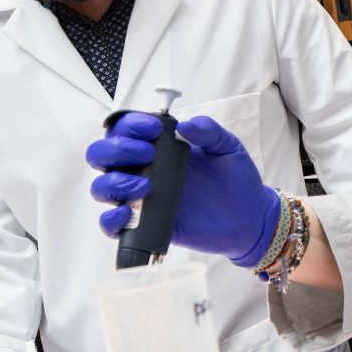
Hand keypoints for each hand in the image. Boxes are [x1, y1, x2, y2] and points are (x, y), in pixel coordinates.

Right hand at [87, 113, 280, 266]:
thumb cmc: (235, 180)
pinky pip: (112, 226)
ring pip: (102, 187)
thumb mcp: (227, 148)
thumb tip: (185, 125)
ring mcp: (141, 198)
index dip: (131, 125)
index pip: (125, 129)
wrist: (250, 218)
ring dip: (114, 182)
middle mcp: (143, 170)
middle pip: (103, 155)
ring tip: (146, 185)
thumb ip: (209, 131)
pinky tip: (126, 215)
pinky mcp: (145, 225)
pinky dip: (110, 220)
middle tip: (148, 153)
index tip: (154, 129)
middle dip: (116, 149)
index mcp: (159, 147)